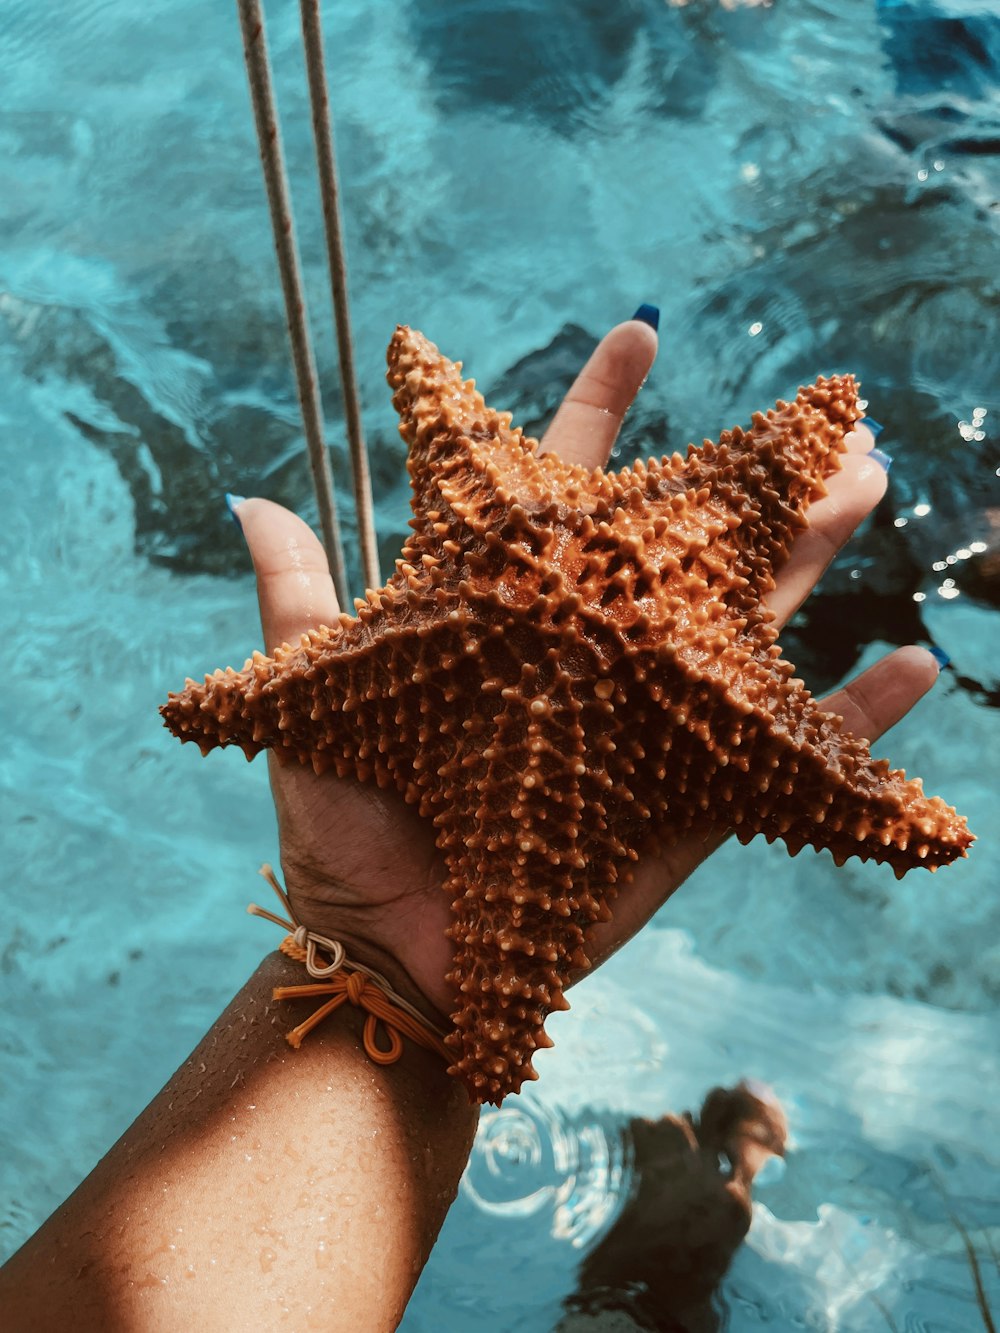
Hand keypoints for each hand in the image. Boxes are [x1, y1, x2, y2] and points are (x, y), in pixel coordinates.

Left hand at [233, 319, 941, 1020]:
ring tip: (872, 489)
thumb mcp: (321, 691)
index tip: (640, 328)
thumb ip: (298, 593)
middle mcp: (592, 650)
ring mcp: (648, 720)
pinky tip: (917, 670)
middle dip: (751, 478)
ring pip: (748, 624)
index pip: (562, 483)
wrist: (389, 949)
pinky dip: (856, 723)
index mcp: (513, 610)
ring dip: (813, 560)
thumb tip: (246, 496)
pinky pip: (787, 757)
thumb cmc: (349, 821)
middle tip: (822, 417)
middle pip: (684, 543)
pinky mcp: (690, 801)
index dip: (597, 405)